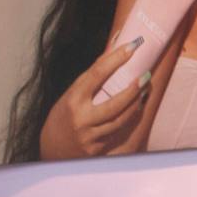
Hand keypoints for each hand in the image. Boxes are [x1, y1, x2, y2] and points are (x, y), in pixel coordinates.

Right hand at [38, 37, 152, 159]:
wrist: (51, 149)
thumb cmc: (63, 116)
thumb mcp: (70, 95)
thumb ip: (91, 78)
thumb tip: (113, 50)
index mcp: (72, 100)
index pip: (96, 75)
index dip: (116, 59)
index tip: (132, 47)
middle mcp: (81, 119)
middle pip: (115, 103)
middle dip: (133, 89)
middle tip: (146, 75)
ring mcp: (89, 136)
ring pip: (121, 119)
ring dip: (136, 103)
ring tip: (145, 89)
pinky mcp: (96, 148)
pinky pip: (118, 132)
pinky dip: (130, 118)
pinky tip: (137, 107)